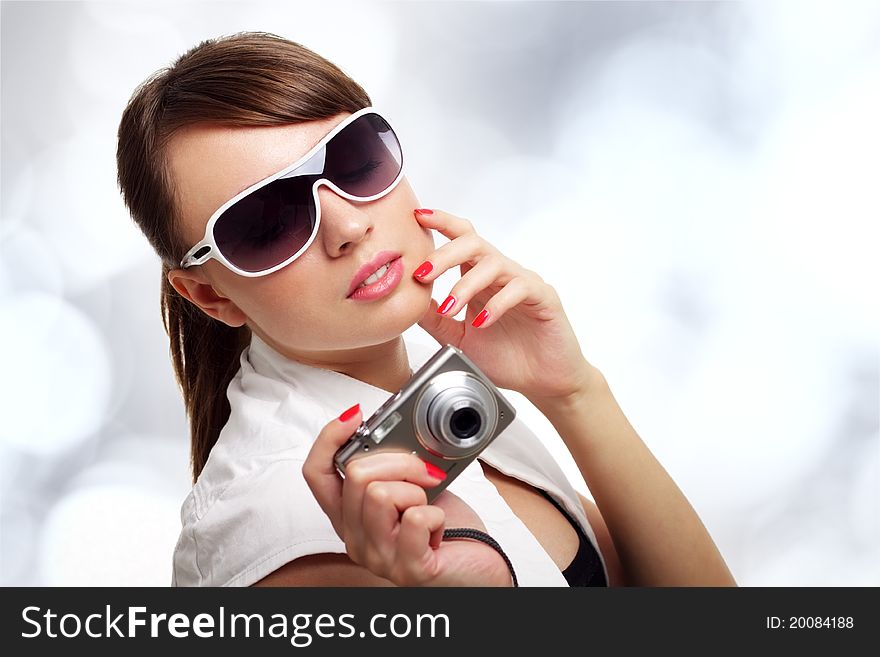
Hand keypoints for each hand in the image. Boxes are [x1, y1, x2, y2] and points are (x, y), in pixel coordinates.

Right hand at [302, 405, 514, 585]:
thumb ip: (392, 468)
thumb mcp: (411, 488)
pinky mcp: (409, 569)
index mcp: (349, 516)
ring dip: (416, 491)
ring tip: (427, 506)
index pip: (316, 473)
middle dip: (398, 461)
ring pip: (380, 494)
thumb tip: (391, 432)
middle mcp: (355, 538)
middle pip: (356, 475)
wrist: (478, 569)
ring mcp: (379, 558)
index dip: (329, 438)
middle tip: (423, 474)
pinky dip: (435, 514)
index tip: (356, 416)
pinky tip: (439, 527)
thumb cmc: (448, 529)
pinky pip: (414, 519)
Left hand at [412, 208, 596, 401]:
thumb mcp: (457, 338)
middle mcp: (501, 274)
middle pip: (473, 243)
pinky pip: (519, 288)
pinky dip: (497, 304)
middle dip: (444, 254)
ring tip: (450, 308)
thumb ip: (434, 319)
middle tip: (422, 273)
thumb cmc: (506, 357)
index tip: (417, 217)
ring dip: (465, 284)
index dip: (441, 223)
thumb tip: (406, 300)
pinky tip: (481, 322)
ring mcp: (523, 283)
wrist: (541, 382)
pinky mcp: (543, 298)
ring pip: (493, 263)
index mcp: (480, 278)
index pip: (461, 238)